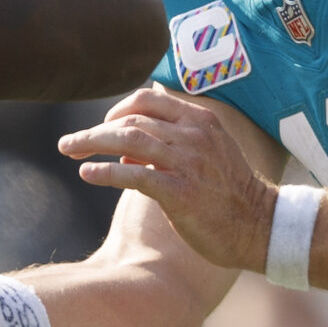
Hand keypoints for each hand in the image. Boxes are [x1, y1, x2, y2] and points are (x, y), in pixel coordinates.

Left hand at [60, 89, 276, 272]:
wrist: (259, 227)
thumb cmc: (228, 194)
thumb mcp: (207, 154)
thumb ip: (170, 144)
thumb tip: (125, 149)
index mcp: (200, 121)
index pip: (148, 99)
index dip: (117, 109)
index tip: (101, 125)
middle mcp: (193, 135)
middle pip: (131, 120)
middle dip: (94, 130)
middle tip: (69, 143)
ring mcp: (188, 162)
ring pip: (128, 140)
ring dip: (92, 143)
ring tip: (69, 151)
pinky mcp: (181, 193)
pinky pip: (134, 175)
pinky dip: (106, 172)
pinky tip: (88, 174)